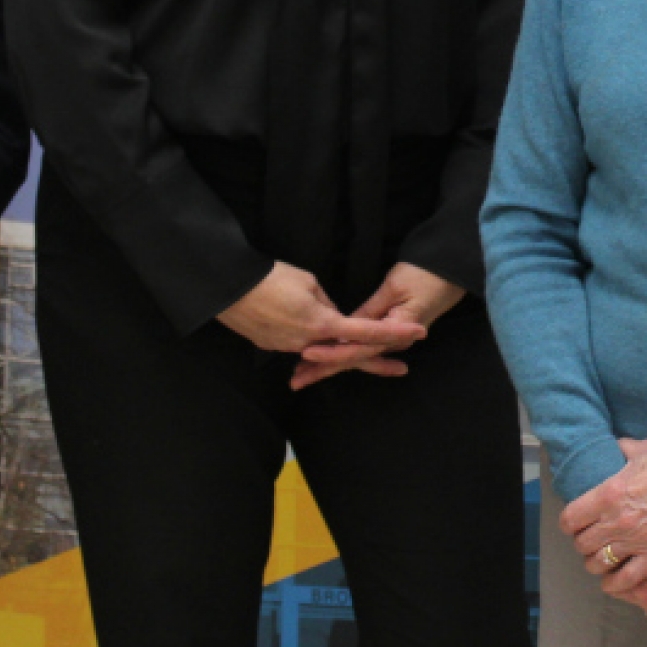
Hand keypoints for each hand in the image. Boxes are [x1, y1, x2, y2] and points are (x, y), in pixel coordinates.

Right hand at [218, 262, 426, 367]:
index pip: (365, 331)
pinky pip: (299, 346)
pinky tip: (309, 336)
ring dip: (336, 348)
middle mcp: (308, 342)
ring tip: (351, 346)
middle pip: (348, 354)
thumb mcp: (308, 282)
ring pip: (321, 350)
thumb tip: (332, 316)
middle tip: (402, 368)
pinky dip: (311, 345)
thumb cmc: (271, 277)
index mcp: (322, 323)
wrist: (229, 289)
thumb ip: (326, 303)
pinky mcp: (272, 346)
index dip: (393, 332)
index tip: (417, 333)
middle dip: (376, 362)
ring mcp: (288, 347)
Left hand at [291, 262, 464, 389]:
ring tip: (303, 374)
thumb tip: (344, 326)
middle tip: (296, 380)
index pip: (357, 349)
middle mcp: (393, 342)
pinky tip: (324, 358)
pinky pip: (362, 347)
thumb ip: (371, 309)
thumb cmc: (425, 275)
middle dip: (324, 369)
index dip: (331, 352)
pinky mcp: (389, 332)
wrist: (451, 271)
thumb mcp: (394, 288)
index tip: (307, 354)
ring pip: (355, 355)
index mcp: (396, 333)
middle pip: (353, 359)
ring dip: (329, 364)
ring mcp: (392, 340)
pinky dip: (341, 352)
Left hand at [561, 432, 646, 593]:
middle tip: (590, 539)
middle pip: (583, 544)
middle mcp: (618, 520)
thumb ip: (621, 452)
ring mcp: (639, 539)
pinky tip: (613, 581)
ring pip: (600, 563)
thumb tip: (616, 450)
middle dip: (583, 542)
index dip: (570, 522)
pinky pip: (630, 578)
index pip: (570, 519)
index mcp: (608, 492)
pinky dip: (617, 583)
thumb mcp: (639, 447)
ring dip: (597, 562)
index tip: (575, 522)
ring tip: (602, 557)